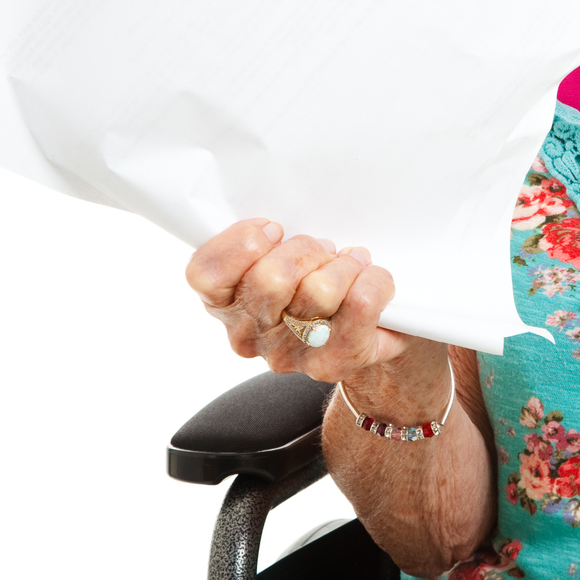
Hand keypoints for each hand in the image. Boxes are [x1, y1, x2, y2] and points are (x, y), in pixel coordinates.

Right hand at [185, 219, 412, 380]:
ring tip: (349, 265)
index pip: (205, 274)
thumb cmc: (315, 278)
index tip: (274, 229)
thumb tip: (279, 217)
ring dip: (343, 266)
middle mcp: (248, 335)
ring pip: (318, 291)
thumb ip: (265, 239)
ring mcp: (289, 354)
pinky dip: (375, 281)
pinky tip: (370, 280)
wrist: (368, 329)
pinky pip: (360, 303)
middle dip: (306, 250)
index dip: (242, 243)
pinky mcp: (334, 363)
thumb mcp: (278, 254)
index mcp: (224, 303)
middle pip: (270, 279)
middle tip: (323, 249)